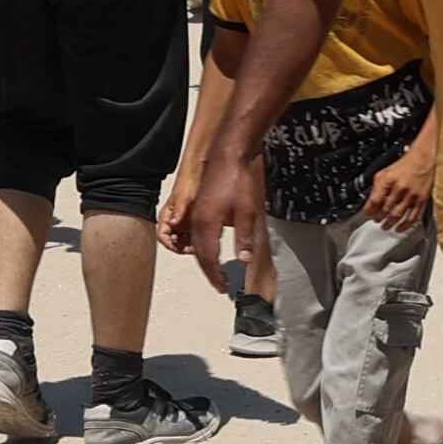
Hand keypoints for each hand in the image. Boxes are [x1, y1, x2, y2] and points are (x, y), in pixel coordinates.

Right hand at [167, 150, 256, 273]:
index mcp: (207, 225)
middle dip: (209, 272)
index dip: (215, 275)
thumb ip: (244, 238)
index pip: (208, 258)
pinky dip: (202, 247)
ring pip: (196, 245)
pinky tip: (211, 249)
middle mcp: (197, 222)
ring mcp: (195, 215)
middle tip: (220, 285)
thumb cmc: (237, 180)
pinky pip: (196, 234)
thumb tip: (244, 260)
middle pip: (199, 254)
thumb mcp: (247, 212)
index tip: (223, 287)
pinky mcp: (198, 209)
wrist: (227, 156)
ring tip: (216, 272)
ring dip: (205, 261)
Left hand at [361, 133, 436, 233]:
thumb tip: (372, 202)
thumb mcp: (385, 172)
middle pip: (384, 210)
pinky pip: (412, 217)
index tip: (368, 214)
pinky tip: (399, 228)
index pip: (374, 201)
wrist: (424, 159)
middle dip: (378, 217)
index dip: (369, 210)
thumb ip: (378, 187)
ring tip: (385, 227)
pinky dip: (404, 226)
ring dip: (389, 224)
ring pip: (397, 215)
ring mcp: (410, 195)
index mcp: (387, 180)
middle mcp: (399, 188)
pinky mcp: (421, 200)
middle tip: (377, 220)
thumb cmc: (405, 165)